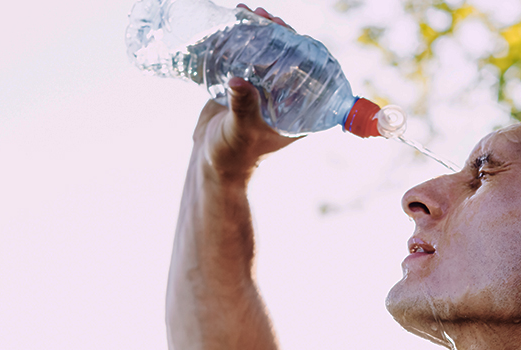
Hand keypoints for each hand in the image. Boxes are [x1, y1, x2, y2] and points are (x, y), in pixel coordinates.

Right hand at [191, 6, 297, 183]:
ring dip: (259, 33)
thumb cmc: (234, 155)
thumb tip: (238, 81)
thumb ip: (243, 107)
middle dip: (278, 34)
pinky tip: (233, 24)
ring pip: (266, 55)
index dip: (304, 49)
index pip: (310, 74)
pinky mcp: (243, 87)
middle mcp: (285, 99)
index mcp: (299, 113)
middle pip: (288, 59)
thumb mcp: (242, 130)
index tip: (291, 32)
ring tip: (248, 13)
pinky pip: (246, 59)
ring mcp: (264, 92)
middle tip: (266, 17)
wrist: (209, 164)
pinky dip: (240, 41)